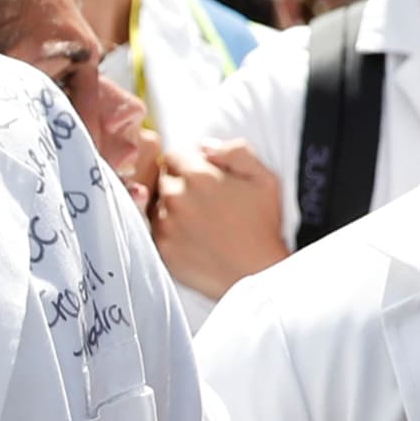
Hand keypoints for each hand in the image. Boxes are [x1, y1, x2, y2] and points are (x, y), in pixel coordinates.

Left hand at [148, 140, 288, 298]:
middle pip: (163, 177)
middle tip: (203, 200)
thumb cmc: (263, 226)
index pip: (175, 154)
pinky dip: (167, 229)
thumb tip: (205, 146)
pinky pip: (154, 229)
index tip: (202, 175)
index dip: (189, 162)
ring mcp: (165, 224)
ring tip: (199, 220)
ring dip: (171, 206)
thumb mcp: (264, 178)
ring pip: (157, 203)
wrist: (257, 274)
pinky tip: (191, 236)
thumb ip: (236, 151)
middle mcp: (175, 198)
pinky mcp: (161, 248)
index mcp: (198, 176)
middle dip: (179, 182)